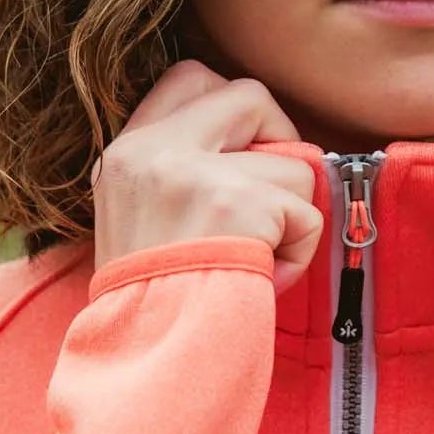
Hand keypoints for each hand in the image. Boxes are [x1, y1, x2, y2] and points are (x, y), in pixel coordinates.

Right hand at [91, 61, 323, 292]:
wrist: (144, 355)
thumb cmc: (150, 299)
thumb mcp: (136, 217)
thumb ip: (181, 169)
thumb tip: (263, 149)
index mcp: (125, 152)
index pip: (188, 77)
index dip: (230, 106)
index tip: (241, 149)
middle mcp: (155, 151)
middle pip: (249, 95)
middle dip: (279, 140)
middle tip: (271, 194)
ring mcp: (197, 174)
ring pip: (292, 164)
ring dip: (288, 216)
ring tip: (252, 259)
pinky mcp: (239, 205)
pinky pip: (308, 213)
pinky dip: (299, 251)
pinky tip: (262, 279)